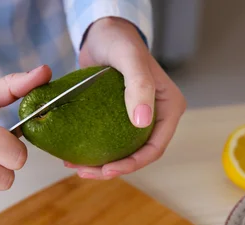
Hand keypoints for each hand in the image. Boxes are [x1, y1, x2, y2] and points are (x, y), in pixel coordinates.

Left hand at [74, 16, 186, 178]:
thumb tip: (142, 122)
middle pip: (139, 154)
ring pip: (124, 151)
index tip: (108, 169)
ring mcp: (139, 118)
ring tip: (76, 167)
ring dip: (102, 163)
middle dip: (114, 168)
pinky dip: (95, 150)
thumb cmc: (120, 41)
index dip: (133, 164)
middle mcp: (156, 117)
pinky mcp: (121, 118)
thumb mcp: (130, 60)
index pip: (155, 147)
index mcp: (169, 108)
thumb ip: (139, 86)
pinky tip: (76, 154)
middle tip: (86, 172)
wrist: (103, 33)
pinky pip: (112, 141)